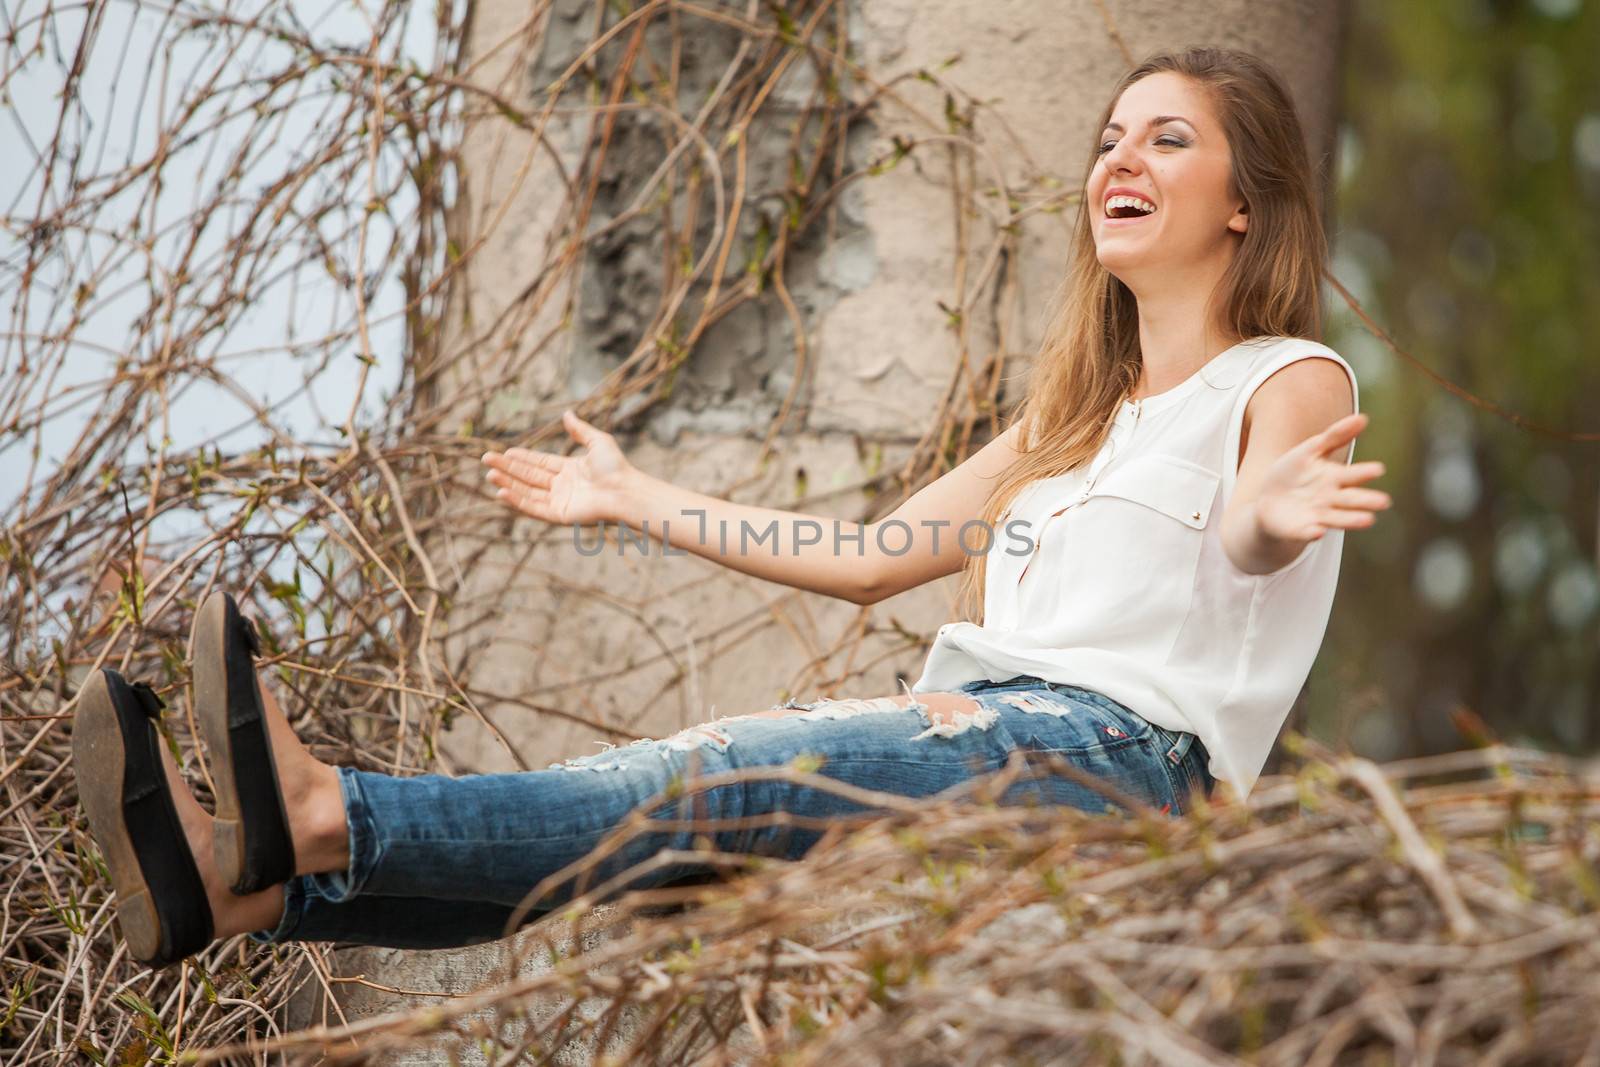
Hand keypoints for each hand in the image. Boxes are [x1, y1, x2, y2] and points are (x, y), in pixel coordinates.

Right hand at [481, 410, 633, 526]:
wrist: (625, 490)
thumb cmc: (616, 467)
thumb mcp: (598, 442)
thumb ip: (580, 430)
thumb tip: (568, 413)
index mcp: (570, 470)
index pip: (539, 463)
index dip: (521, 458)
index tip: (504, 452)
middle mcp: (562, 486)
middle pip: (528, 476)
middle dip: (507, 468)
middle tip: (486, 460)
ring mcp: (559, 501)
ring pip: (527, 491)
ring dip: (507, 483)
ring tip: (489, 474)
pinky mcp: (558, 515)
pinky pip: (533, 507)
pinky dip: (517, 501)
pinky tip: (501, 492)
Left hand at [1254, 412, 1390, 543]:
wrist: (1267, 500)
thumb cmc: (1293, 472)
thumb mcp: (1309, 450)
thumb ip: (1334, 436)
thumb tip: (1363, 418)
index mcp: (1334, 478)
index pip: (1353, 475)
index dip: (1364, 472)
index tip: (1378, 469)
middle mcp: (1331, 499)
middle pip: (1351, 499)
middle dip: (1366, 500)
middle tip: (1383, 501)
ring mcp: (1317, 515)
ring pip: (1337, 518)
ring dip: (1351, 519)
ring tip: (1368, 520)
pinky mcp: (1300, 529)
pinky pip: (1307, 532)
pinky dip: (1313, 532)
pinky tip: (1319, 531)